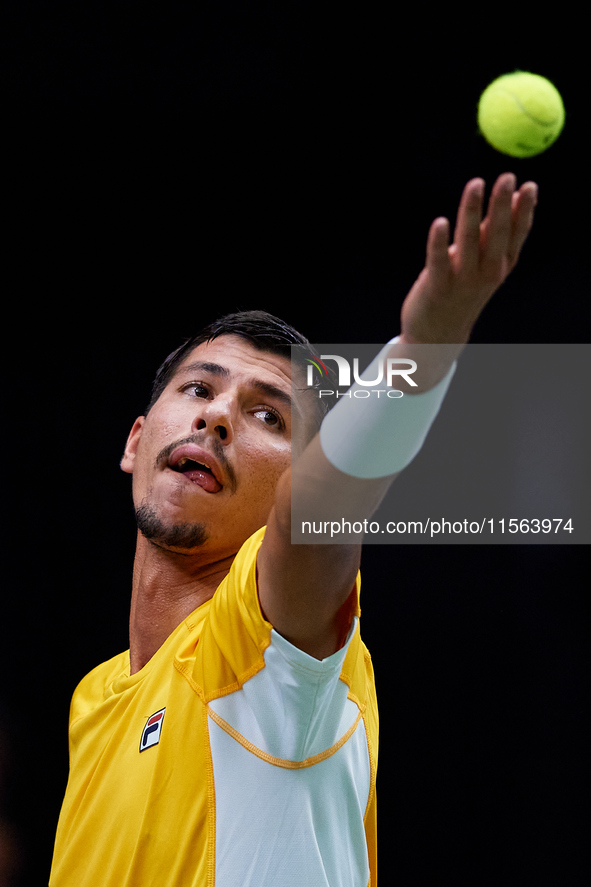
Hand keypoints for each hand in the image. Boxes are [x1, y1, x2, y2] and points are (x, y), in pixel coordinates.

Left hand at [400, 173, 537, 344]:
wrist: (439, 335)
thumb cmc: (463, 290)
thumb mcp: (487, 263)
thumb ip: (500, 231)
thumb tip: (520, 195)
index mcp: (501, 264)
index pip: (517, 234)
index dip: (524, 210)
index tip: (528, 185)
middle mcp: (486, 272)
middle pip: (497, 234)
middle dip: (502, 205)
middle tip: (506, 177)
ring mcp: (462, 280)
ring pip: (469, 241)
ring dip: (472, 211)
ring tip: (476, 184)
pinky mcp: (437, 287)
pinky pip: (438, 261)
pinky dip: (439, 242)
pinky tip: (441, 222)